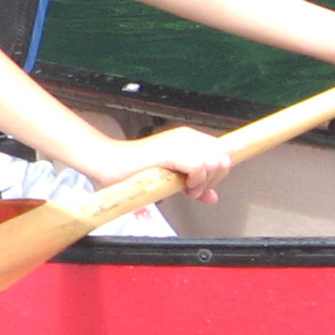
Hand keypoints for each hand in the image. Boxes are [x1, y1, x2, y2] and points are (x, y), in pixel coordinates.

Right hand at [77, 125, 231, 200]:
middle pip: (224, 158)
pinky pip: (200, 166)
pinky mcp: (171, 151)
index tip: (200, 186)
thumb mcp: (173, 179)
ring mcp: (180, 142)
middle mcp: (188, 136)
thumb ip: (196, 185)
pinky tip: (182, 186)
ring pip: (215, 162)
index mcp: (190, 138)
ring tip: (186, 189)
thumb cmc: (136, 171)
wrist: (110, 163)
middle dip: (214, 179)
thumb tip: (213, 198)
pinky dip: (196, 181)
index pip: (224, 153)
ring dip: (204, 182)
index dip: (217, 174)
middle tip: (193, 189)